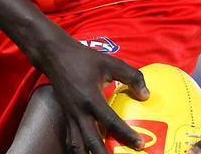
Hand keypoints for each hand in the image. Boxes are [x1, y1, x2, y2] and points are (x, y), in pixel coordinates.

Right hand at [38, 34, 148, 152]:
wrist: (54, 56)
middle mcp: (79, 111)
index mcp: (91, 98)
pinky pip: (71, 140)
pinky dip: (79, 150)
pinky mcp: (65, 117)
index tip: (139, 145)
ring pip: (77, 146)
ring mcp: (70, 116)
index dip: (126, 135)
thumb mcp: (110, 62)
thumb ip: (131, 76)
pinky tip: (87, 153)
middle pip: (91, 142)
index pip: (110, 122)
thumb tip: (146, 95)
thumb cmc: (84, 58)